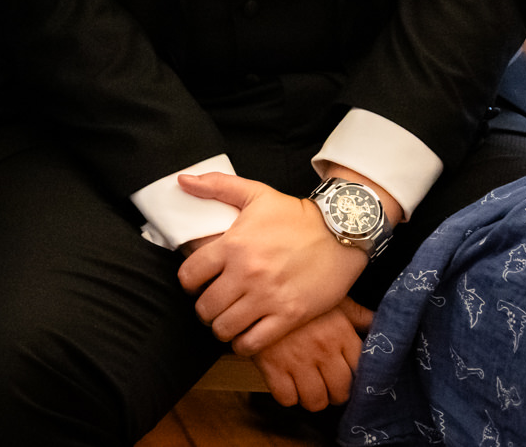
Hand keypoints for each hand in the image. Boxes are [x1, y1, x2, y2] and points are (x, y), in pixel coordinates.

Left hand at [175, 174, 368, 352]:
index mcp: (233, 245)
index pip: (189, 275)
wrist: (342, 233)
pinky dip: (243, 344)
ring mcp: (268, 297)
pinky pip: (252, 344)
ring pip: (224, 329)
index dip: (188, 282)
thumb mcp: (257, 193)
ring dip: (221, 328)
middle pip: (205, 307)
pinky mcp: (289, 316)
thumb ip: (216, 185)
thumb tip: (183, 180)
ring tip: (228, 320)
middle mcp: (247, 273)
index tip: (197, 283)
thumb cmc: (297, 215)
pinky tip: (246, 335)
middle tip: (213, 304)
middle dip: (204, 308)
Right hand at [247, 297, 372, 411]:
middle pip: (340, 392)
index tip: (347, 375)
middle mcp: (323, 349)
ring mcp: (298, 360)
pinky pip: (286, 398)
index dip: (354, 377)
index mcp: (341, 332)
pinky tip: (287, 383)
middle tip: (327, 385)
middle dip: (335, 393)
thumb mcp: (332, 297)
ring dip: (313, 398)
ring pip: (315, 400)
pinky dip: (287, 396)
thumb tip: (377, 323)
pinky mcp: (272, 366)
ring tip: (308, 387)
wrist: (256, 287)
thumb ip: (357, 315)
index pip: (360, 371)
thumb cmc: (297, 292)